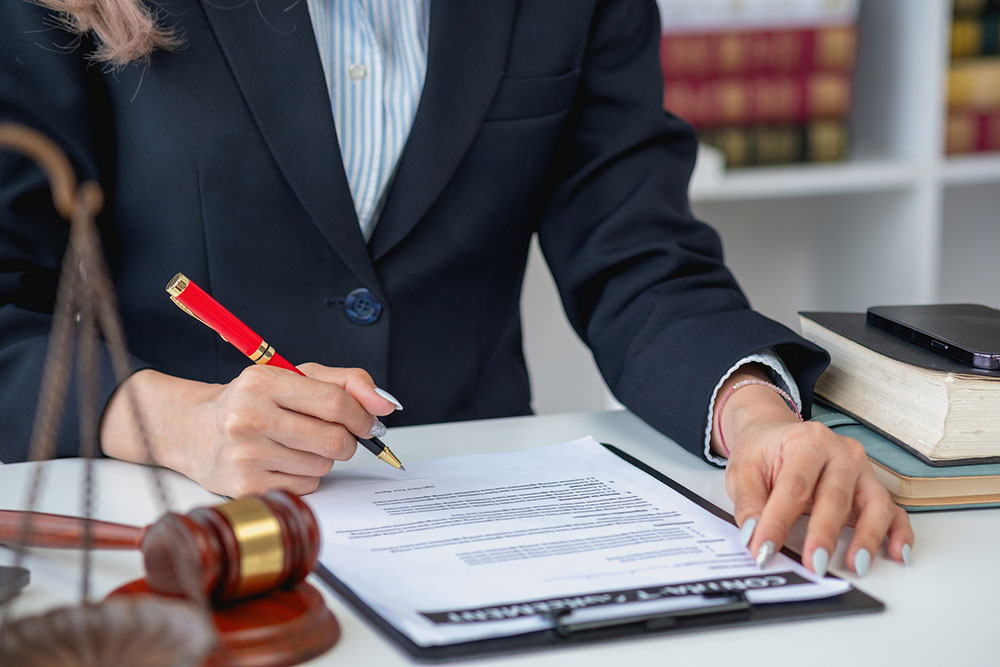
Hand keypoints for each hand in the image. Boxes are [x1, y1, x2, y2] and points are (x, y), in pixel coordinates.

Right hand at [100, 364, 400, 495]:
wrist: (196, 431)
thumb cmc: (254, 401)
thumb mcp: (296, 376)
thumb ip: (346, 382)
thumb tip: (386, 404)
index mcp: (262, 383)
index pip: (335, 402)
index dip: (363, 416)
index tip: (369, 422)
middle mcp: (249, 418)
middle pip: (334, 440)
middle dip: (348, 440)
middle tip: (338, 434)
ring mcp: (245, 456)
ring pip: (324, 465)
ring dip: (324, 457)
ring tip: (297, 443)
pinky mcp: (246, 487)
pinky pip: (306, 486)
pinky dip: (306, 475)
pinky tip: (283, 461)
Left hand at [714, 371, 913, 576]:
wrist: (776, 434)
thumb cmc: (763, 452)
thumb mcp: (743, 472)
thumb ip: (749, 504)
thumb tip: (754, 536)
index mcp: (805, 441)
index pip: (793, 487)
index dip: (778, 522)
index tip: (765, 550)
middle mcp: (840, 452)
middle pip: (835, 496)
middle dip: (824, 534)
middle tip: (814, 564)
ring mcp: (861, 470)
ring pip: (873, 504)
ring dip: (866, 538)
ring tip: (854, 565)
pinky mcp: (872, 488)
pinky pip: (893, 511)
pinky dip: (899, 533)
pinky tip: (898, 553)